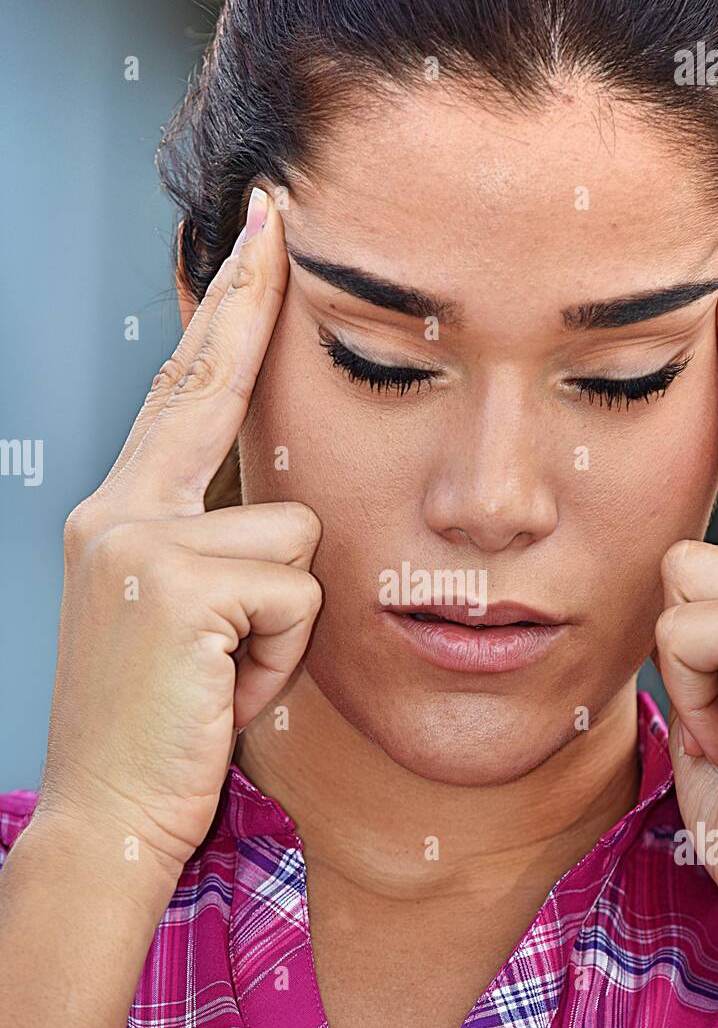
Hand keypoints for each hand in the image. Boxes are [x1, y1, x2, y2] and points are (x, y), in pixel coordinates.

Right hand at [36, 187, 321, 878]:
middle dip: (249, 300)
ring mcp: (136, 541)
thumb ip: (220, 552)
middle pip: (211, 390)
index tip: (255, 235)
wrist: (109, 818)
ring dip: (286, 622)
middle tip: (276, 209)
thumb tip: (285, 508)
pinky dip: (281, 656)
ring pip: (295, 536)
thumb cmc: (166, 728)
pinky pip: (297, 595)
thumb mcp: (188, 624)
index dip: (223, 313)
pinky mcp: (172, 582)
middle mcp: (116, 510)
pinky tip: (227, 690)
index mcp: (120, 516)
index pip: (183, 393)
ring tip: (230, 673)